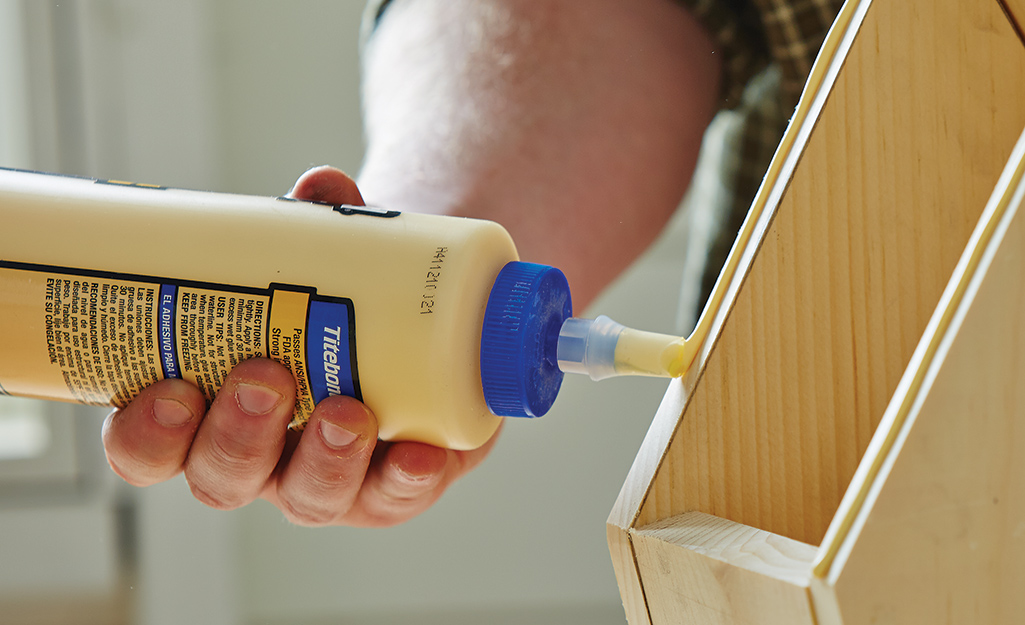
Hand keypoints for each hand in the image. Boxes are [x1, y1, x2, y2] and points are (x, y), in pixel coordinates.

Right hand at [101, 166, 498, 526]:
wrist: (419, 328)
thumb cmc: (339, 301)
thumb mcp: (319, 261)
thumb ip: (316, 224)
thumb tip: (320, 186)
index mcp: (209, 414)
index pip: (149, 447)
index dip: (145, 435)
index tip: (172, 389)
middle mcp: (261, 457)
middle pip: (223, 479)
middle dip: (239, 436)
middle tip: (265, 376)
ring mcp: (326, 479)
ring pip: (307, 498)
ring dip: (323, 460)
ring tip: (347, 411)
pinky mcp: (393, 486)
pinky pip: (396, 498)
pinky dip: (407, 479)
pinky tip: (422, 456)